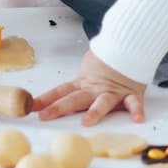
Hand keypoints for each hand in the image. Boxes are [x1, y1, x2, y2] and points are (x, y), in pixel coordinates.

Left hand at [32, 49, 147, 124]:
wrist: (128, 45)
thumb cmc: (107, 62)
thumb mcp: (88, 72)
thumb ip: (78, 86)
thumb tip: (56, 99)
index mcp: (83, 84)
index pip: (60, 91)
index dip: (45, 99)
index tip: (29, 106)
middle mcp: (95, 89)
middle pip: (74, 99)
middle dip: (58, 108)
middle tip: (44, 116)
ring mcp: (113, 91)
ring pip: (102, 102)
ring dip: (94, 112)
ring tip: (86, 122)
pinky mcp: (131, 93)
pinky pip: (134, 103)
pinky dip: (136, 110)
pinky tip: (137, 119)